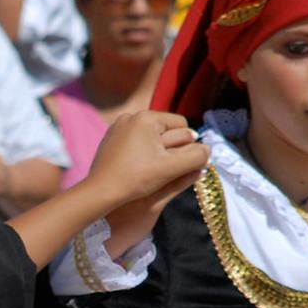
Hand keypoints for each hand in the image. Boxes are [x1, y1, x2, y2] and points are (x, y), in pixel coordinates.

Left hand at [81, 110, 208, 213]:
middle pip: (165, 131)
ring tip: (152, 171)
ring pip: (150, 138)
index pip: (181, 125)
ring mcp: (117, 127)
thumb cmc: (136, 178)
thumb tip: (208, 150)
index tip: (177, 164)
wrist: (100, 191)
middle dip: (171, 148)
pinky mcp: (109, 139)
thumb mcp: (171, 168)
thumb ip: (195, 157)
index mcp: (147, 117)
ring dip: (156, 152)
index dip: (186, 146)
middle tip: (167, 169)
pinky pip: (134, 143)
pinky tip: (137, 170)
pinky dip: (140, 154)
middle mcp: (131, 116)